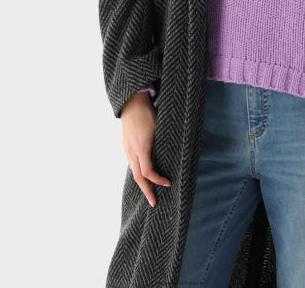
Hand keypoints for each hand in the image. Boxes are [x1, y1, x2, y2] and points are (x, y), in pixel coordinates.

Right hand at [120, 92, 171, 207]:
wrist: (131, 101)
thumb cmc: (148, 112)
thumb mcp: (160, 126)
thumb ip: (165, 140)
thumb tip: (180, 150)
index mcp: (142, 147)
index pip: (148, 172)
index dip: (157, 181)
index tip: (168, 183)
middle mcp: (132, 150)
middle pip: (138, 177)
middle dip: (147, 191)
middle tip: (154, 203)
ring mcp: (127, 148)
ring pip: (133, 171)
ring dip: (141, 183)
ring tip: (149, 192)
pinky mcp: (125, 145)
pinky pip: (130, 163)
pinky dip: (137, 172)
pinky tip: (143, 176)